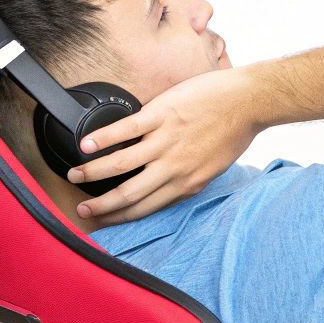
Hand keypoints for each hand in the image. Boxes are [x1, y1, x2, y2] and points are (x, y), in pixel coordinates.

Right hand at [68, 66, 263, 223]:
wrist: (249, 101)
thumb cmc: (234, 131)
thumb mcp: (214, 167)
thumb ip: (188, 177)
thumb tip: (166, 185)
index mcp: (187, 183)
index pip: (146, 208)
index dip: (120, 218)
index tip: (103, 221)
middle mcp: (174, 168)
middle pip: (128, 194)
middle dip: (100, 205)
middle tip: (81, 208)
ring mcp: (166, 142)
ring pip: (120, 165)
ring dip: (92, 172)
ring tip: (74, 174)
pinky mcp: (162, 116)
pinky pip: (125, 131)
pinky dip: (102, 139)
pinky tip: (85, 144)